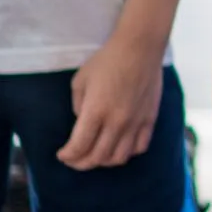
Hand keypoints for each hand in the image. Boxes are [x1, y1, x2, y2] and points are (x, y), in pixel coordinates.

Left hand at [57, 36, 164, 169]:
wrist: (139, 47)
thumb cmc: (106, 60)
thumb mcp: (80, 80)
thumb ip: (78, 106)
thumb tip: (83, 122)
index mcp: (96, 111)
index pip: (79, 146)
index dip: (68, 156)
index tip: (62, 155)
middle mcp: (116, 121)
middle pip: (97, 157)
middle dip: (81, 163)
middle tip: (73, 160)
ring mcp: (135, 122)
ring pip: (118, 157)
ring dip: (103, 162)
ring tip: (95, 156)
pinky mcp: (149, 119)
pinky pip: (139, 147)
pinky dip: (127, 153)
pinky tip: (119, 148)